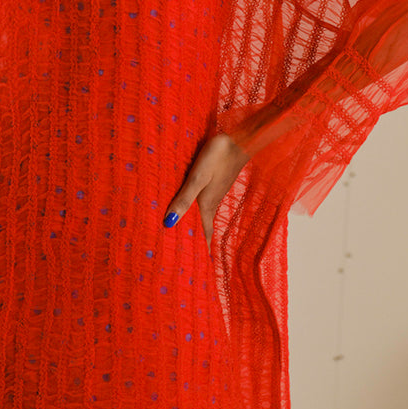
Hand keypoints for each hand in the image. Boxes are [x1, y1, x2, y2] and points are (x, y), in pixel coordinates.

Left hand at [163, 133, 249, 248]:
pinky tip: (189, 208)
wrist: (239, 140)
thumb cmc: (217, 157)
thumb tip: (168, 223)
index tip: (197, 268)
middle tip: (186, 257)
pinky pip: (203, 203)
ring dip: (194, 227)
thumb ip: (184, 199)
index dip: (201, 252)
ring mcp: (214, 193)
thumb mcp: (198, 177)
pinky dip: (195, 211)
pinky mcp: (214, 183)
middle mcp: (211, 203)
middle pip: (203, 228)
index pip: (204, 235)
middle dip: (196, 243)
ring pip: (202, 216)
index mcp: (206, 206)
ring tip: (184, 237)